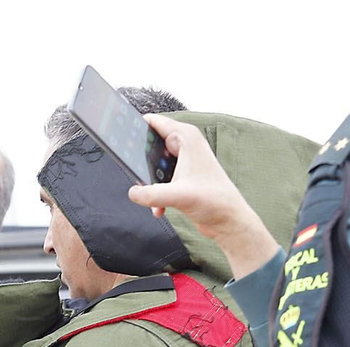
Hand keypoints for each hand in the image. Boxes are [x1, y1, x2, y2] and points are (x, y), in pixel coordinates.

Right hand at [127, 115, 279, 277]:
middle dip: (142, 163)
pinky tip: (159, 209)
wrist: (228, 221)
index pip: (154, 122)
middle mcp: (186, 146)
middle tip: (138, 177)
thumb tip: (133, 192)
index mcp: (187, 138)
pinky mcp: (183, 178)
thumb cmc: (215, 201)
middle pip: (151, 145)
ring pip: (154, 165)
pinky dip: (156, 194)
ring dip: (150, 183)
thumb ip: (152, 194)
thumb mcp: (178, 196)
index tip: (120, 134)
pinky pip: (160, 181)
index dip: (136, 126)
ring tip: (154, 198)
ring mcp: (184, 162)